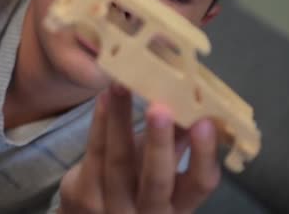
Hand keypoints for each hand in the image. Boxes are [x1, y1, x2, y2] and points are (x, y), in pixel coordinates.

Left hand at [58, 84, 219, 213]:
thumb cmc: (132, 187)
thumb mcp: (158, 170)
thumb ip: (175, 142)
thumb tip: (194, 100)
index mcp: (177, 206)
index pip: (199, 185)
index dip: (203, 155)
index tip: (205, 121)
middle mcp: (148, 213)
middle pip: (156, 180)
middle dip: (158, 142)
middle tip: (161, 108)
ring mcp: (112, 209)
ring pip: (118, 161)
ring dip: (119, 119)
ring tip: (120, 86)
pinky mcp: (84, 197)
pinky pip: (93, 155)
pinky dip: (98, 124)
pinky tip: (102, 99)